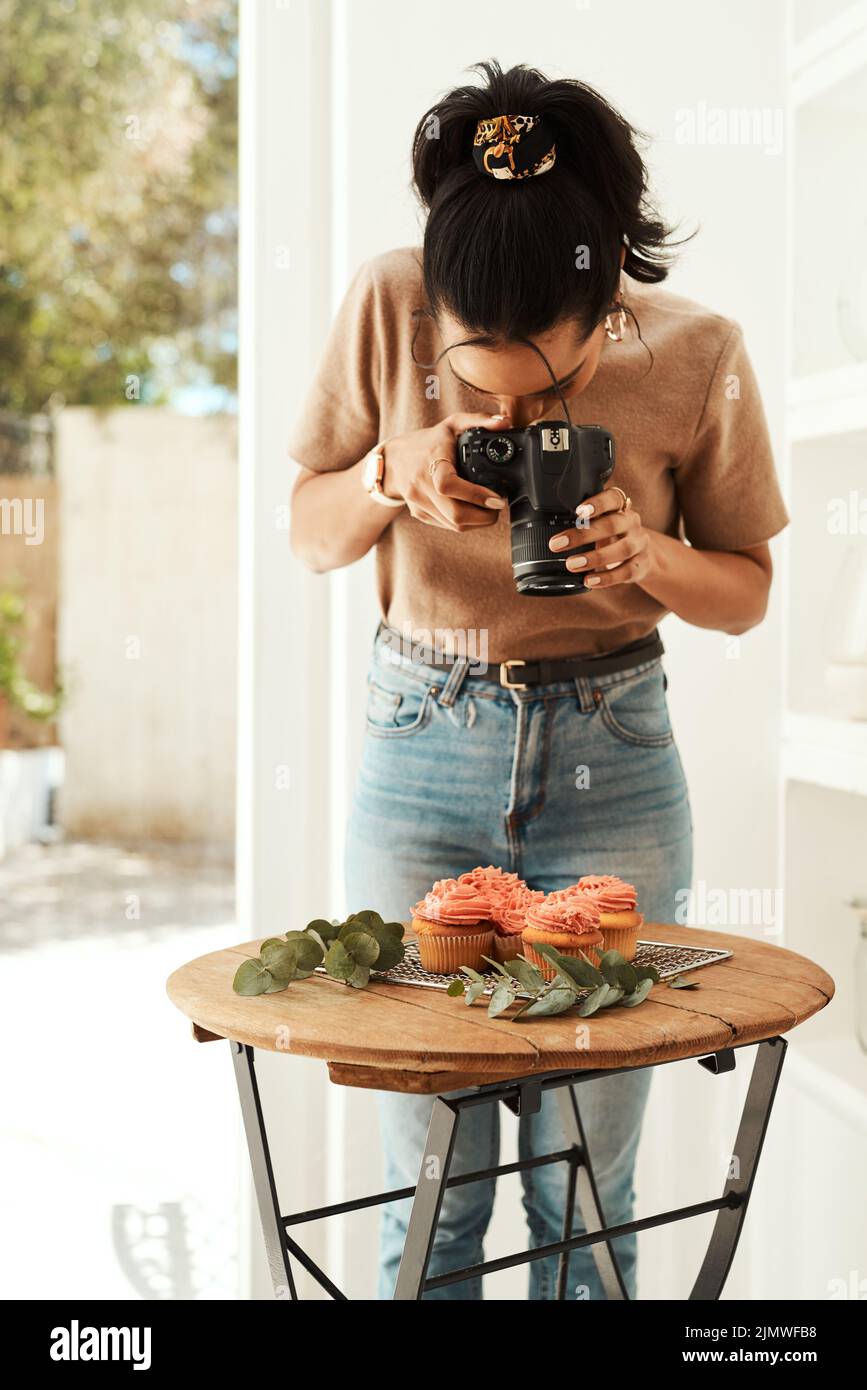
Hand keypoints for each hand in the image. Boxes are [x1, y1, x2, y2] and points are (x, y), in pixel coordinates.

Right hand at [381, 412, 511, 530]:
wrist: (394, 460)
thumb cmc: (428, 442)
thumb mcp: (452, 424)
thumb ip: (479, 420)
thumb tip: (505, 423)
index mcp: (430, 461)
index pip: (448, 485)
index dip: (475, 495)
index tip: (496, 499)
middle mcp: (421, 486)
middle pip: (455, 514)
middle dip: (484, 516)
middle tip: (498, 505)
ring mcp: (419, 503)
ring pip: (454, 525)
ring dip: (477, 521)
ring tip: (488, 508)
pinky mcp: (420, 514)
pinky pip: (447, 525)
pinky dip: (465, 522)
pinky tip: (472, 510)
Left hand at [548, 488, 652, 588]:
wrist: (642, 555)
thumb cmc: (612, 536)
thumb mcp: (600, 524)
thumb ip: (582, 522)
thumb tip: (548, 529)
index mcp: (620, 507)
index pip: (613, 498)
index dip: (597, 503)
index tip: (578, 511)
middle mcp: (632, 522)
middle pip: (612, 525)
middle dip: (583, 535)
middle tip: (556, 544)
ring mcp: (639, 543)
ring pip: (622, 549)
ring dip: (595, 558)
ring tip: (572, 565)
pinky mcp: (642, 564)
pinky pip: (627, 571)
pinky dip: (607, 578)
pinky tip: (589, 580)